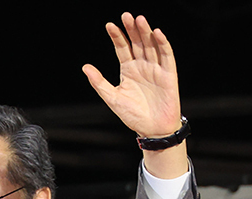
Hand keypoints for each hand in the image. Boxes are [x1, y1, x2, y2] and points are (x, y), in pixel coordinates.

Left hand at [82, 13, 180, 137]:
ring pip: (151, 45)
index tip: (109, 25)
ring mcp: (156, 68)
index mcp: (128, 69)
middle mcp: (142, 65)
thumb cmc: (132, 114)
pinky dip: (162, 44)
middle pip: (137, 42)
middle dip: (131, 29)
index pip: (122, 48)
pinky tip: (157, 33)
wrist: (151, 128)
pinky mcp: (168, 73)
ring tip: (139, 20)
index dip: (117, 36)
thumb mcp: (112, 97)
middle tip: (126, 15)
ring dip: (146, 32)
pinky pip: (166, 55)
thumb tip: (85, 67)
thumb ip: (99, 82)